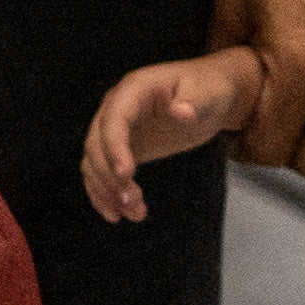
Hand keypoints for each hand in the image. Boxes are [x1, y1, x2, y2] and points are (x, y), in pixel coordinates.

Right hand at [82, 47, 266, 222]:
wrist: (210, 97)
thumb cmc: (209, 89)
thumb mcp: (207, 92)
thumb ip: (193, 101)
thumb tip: (181, 112)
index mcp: (133, 90)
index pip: (114, 119)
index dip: (114, 147)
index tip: (126, 175)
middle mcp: (117, 108)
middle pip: (97, 144)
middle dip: (109, 176)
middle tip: (132, 202)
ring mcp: (118, 130)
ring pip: (95, 162)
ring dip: (106, 190)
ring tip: (133, 214)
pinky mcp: (124, 148)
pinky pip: (103, 171)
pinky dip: (104, 193)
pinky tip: (116, 214)